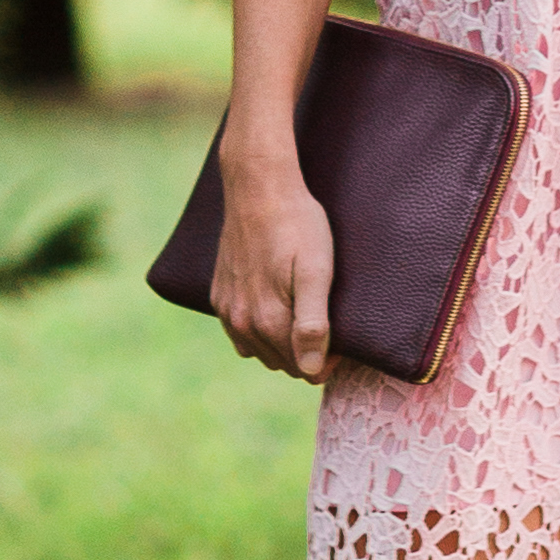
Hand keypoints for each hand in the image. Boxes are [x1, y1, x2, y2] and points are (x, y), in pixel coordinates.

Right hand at [209, 138, 334, 381]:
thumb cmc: (297, 226)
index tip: (341, 339)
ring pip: (260, 351)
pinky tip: (274, 307)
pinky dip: (258, 331)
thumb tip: (310, 371)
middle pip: (282, 363)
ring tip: (302, 314)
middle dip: (305, 354)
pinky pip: (240, 334)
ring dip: (281, 344)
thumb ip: (313, 323)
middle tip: (326, 323)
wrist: (258, 188)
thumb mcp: (315, 271)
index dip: (326, 360)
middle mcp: (241, 322)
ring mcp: (227, 310)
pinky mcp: (219, 295)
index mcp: (267, 320)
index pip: (303, 368)